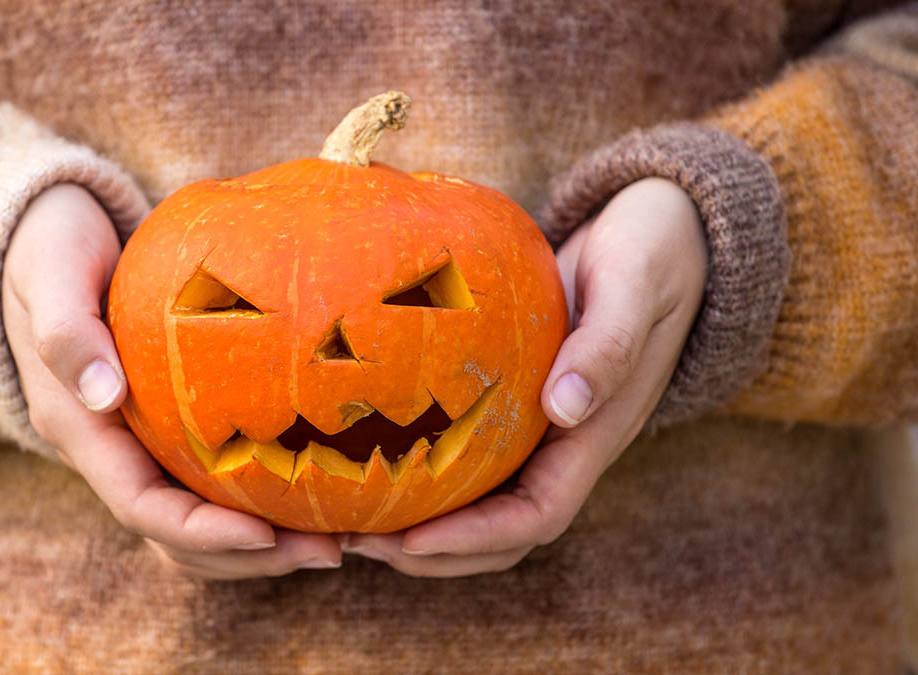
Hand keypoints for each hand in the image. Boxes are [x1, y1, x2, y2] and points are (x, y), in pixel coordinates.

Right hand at [2, 184, 341, 578]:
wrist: (46, 233)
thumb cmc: (51, 245)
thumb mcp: (51, 272)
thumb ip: (68, 331)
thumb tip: (105, 396)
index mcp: (79, 427)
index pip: (141, 508)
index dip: (201, 533)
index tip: (266, 534)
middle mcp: (110, 449)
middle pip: (177, 536)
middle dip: (250, 554)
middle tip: (330, 549)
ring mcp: (138, 441)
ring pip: (198, 521)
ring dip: (262, 542)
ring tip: (336, 536)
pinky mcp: (167, 425)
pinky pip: (213, 482)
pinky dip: (260, 498)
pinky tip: (316, 487)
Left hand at [342, 177, 707, 575]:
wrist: (659, 233)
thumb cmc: (649, 253)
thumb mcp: (634, 286)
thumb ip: (607, 345)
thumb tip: (565, 407)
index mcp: (596, 434)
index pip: (536, 517)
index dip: (474, 538)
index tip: (409, 539)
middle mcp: (566, 446)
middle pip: (500, 534)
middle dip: (432, 551)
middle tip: (354, 539)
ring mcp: (541, 432)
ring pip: (482, 506)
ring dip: (420, 525)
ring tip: (349, 519)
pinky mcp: (516, 406)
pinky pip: (469, 460)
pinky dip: (423, 475)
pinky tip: (367, 459)